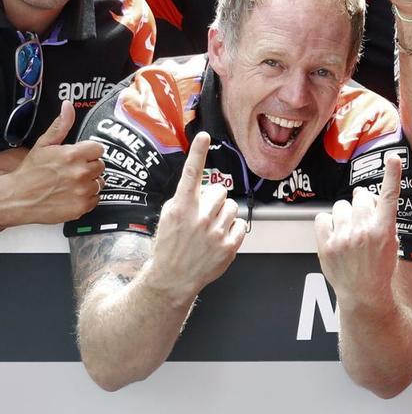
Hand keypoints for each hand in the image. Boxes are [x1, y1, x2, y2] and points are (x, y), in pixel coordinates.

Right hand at [11, 100, 104, 222]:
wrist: (17, 198)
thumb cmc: (30, 172)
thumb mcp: (44, 145)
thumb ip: (61, 125)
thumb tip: (68, 106)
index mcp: (73, 155)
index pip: (99, 149)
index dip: (88, 152)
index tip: (79, 156)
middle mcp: (80, 172)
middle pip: (100, 165)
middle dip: (88, 166)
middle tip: (72, 170)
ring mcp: (82, 191)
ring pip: (99, 182)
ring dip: (89, 182)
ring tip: (71, 183)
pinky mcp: (82, 206)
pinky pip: (97, 198)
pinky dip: (87, 197)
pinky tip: (72, 194)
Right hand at [145, 132, 246, 301]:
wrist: (172, 278)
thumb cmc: (170, 246)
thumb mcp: (168, 218)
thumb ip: (185, 199)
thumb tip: (201, 186)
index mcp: (182, 208)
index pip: (190, 174)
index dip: (198, 153)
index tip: (204, 136)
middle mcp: (200, 217)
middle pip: (220, 191)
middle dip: (214, 200)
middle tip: (204, 215)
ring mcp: (216, 232)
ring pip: (232, 207)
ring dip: (224, 215)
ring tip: (210, 229)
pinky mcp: (229, 245)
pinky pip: (240, 224)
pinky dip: (232, 229)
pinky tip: (219, 239)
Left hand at [315, 155, 403, 301]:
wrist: (364, 295)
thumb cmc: (380, 270)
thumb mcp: (392, 244)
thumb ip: (383, 220)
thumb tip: (372, 201)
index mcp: (384, 230)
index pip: (389, 196)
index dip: (392, 174)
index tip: (393, 158)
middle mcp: (363, 231)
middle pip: (360, 196)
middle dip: (363, 202)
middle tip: (364, 217)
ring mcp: (343, 238)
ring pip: (340, 206)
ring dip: (345, 214)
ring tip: (349, 231)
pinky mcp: (325, 245)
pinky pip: (322, 217)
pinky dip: (328, 223)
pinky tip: (335, 234)